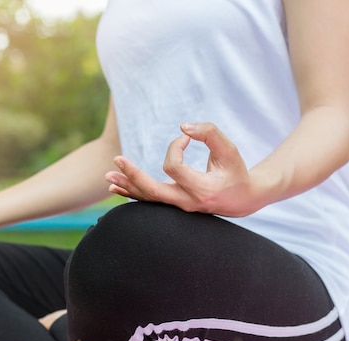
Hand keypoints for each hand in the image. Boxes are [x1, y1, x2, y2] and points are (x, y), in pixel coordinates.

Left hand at [105, 122, 265, 216]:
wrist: (241, 200)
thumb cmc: (235, 171)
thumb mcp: (229, 150)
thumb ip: (209, 133)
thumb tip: (183, 127)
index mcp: (202, 189)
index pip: (175, 167)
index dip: (174, 147)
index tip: (185, 138)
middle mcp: (187, 202)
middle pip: (154, 191)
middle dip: (134, 175)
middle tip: (117, 160)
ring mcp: (179, 207)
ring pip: (148, 199)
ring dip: (126, 186)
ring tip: (107, 177)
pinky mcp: (173, 205)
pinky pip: (149, 201)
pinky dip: (131, 193)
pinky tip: (114, 188)